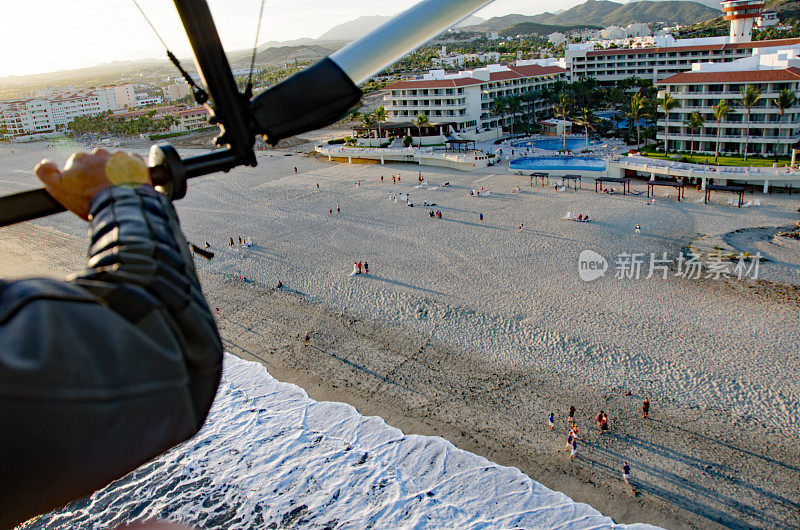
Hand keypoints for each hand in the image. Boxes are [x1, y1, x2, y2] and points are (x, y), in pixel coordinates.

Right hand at [35, 149, 150, 220]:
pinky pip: (133, 162)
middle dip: (98, 174)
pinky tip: (130, 184)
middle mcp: (98, 153)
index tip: (88, 190)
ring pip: (114, 162)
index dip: (82, 180)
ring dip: (115, 172)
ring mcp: (118, 156)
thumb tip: (47, 161)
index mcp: (79, 158)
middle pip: (96, 163)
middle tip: (103, 191)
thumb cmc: (89, 200)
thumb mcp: (57, 189)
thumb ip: (45, 172)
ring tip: (117, 189)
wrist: (121, 206)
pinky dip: (132, 171)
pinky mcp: (136, 162)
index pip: (77, 166)